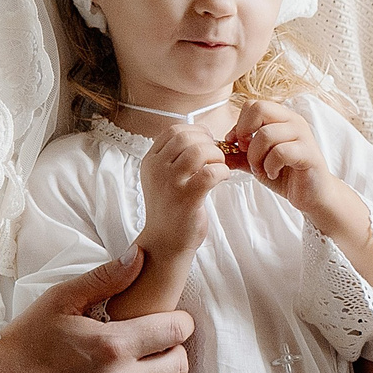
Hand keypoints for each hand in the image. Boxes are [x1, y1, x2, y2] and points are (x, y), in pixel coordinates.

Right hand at [0, 254, 191, 372]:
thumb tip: (141, 255)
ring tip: (142, 368)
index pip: (176, 331)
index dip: (179, 321)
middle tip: (156, 344)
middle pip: (179, 366)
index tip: (170, 320)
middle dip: (174, 350)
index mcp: (113, 345)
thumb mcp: (63, 299)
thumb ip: (107, 277)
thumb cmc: (26, 340)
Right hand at [140, 122, 228, 256]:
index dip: (196, 131)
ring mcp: (170, 183)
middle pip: (186, 137)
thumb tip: (202, 137)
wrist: (165, 242)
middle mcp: (157, 169)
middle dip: (208, 142)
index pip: (173, 130)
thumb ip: (174, 157)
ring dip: (217, 155)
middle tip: (216, 156)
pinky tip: (222, 178)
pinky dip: (222, 171)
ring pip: (199, 151)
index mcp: (150, 161)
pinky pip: (210, 173)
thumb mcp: (163, 178)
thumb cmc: (171, 208)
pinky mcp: (187, 198)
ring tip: (219, 166)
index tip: (207, 141)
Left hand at [229, 99, 346, 227]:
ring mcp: (303, 135)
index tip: (238, 145)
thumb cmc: (287, 175)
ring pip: (267, 134)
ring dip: (256, 156)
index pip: (253, 104)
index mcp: (281, 118)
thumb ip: (238, 154)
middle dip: (245, 133)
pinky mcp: (309, 153)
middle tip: (247, 153)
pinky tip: (273, 173)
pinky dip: (270, 166)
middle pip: (259, 109)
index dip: (239, 124)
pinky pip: (280, 152)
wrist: (312, 195)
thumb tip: (216, 149)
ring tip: (261, 169)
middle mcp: (293, 121)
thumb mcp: (256, 162)